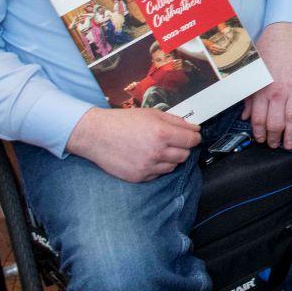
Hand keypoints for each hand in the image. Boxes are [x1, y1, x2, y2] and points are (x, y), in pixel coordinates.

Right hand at [65, 106, 200, 182]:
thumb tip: (193, 128)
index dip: (195, 137)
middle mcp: (156, 151)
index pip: (192, 140)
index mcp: (162, 133)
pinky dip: (157, 167)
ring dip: (170, 158)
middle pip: (185, 155)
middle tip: (174, 141)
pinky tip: (148, 157)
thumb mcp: (152, 114)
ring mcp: (147, 166)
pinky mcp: (138, 177)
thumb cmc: (122, 122)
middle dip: (183, 147)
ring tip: (158, 148)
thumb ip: (176, 121)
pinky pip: (158, 174)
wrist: (96, 135)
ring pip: (172, 166)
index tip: (193, 136)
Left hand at [242, 22, 291, 149]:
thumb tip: (246, 116)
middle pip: (276, 123)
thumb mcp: (252, 74)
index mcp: (262, 90)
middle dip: (274, 138)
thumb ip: (250, 96)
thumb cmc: (267, 52)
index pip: (260, 119)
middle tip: (275, 145)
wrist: (285, 34)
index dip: (259, 133)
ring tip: (290, 144)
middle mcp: (278, 92)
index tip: (261, 140)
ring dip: (291, 135)